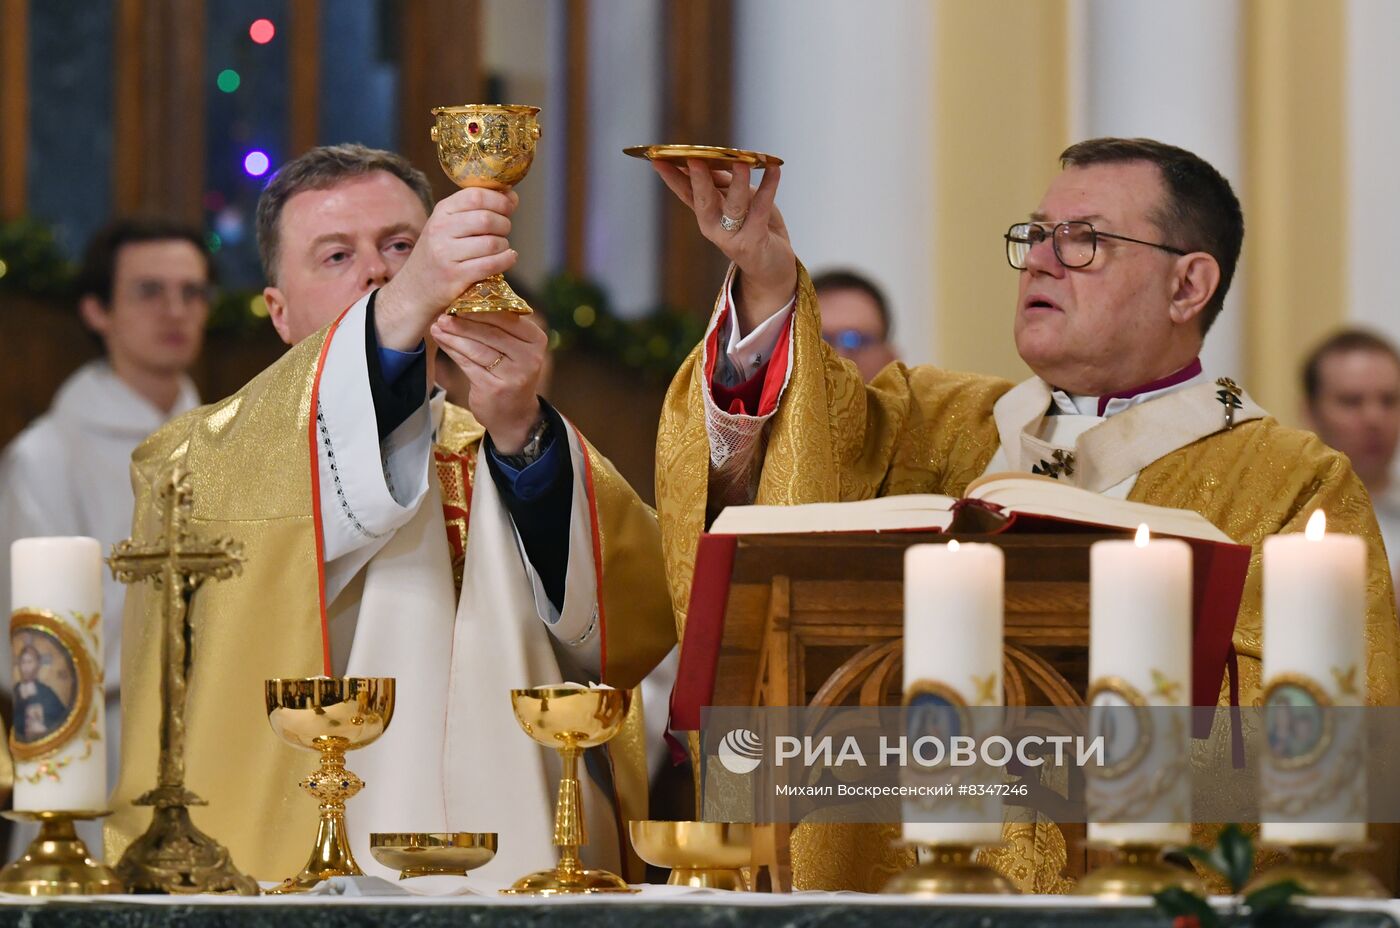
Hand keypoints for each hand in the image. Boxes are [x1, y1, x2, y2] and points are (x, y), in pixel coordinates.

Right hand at [374, 187, 519, 349]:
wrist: (414, 290)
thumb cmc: (438, 255)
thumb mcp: (449, 226)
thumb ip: (478, 210)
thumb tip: (512, 197)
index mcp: (441, 212)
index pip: (475, 195)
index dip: (499, 199)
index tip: (509, 206)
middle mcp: (440, 230)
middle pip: (486, 218)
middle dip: (504, 224)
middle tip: (504, 231)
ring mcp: (446, 254)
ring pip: (491, 242)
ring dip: (505, 245)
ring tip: (501, 248)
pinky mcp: (455, 276)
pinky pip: (491, 264)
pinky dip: (506, 260)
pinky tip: (508, 258)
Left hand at [430, 311, 547, 452]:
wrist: (515, 414)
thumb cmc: (511, 373)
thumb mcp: (516, 349)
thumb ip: (500, 327)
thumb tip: (468, 300)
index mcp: (536, 340)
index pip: (507, 318)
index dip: (481, 308)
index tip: (460, 300)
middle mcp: (529, 357)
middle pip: (491, 332)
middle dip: (464, 321)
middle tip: (444, 314)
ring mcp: (513, 375)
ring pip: (477, 348)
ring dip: (454, 336)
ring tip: (437, 326)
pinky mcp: (494, 388)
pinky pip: (468, 364)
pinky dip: (452, 350)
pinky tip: (442, 341)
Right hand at [652, 159, 796, 332]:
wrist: (772, 266)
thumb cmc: (752, 227)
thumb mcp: (733, 201)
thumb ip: (722, 183)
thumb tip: (711, 158)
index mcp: (705, 215)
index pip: (685, 192)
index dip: (671, 177)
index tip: (657, 159)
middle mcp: (714, 227)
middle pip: (703, 200)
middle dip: (699, 180)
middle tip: (694, 159)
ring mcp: (733, 236)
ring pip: (734, 205)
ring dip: (737, 182)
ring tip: (740, 162)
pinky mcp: (754, 240)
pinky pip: (762, 209)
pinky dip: (769, 187)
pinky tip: (774, 169)